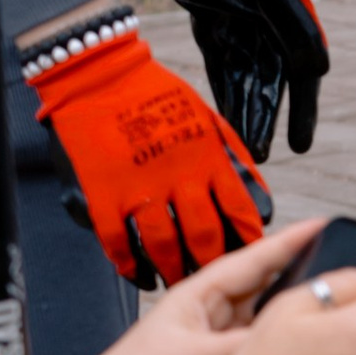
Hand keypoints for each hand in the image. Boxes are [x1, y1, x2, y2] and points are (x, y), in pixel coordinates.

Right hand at [30, 26, 270, 288]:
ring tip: (177, 281)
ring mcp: (138, 188)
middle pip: (204, 236)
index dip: (249, 239)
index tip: (255, 257)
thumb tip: (254, 193)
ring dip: (172, 270)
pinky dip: (128, 264)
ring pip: (162, 246)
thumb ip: (231, 157)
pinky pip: (118, 241)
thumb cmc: (157, 94)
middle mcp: (177, 178)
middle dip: (212, 262)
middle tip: (214, 278)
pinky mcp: (103, 194)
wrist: (100, 73)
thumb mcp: (207, 118)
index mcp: (207, 158)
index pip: (239, 209)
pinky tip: (138, 275)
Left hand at [64, 220, 330, 354]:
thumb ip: (250, 346)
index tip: (324, 224)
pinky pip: (261, 353)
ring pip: (268, 323)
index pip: (255, 258)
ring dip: (295, 321)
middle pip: (269, 289)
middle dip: (304, 281)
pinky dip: (282, 352)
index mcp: (200, 296)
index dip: (291, 242)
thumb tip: (295, 337)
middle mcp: (211, 314)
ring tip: (333, 315)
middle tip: (345, 276)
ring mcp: (216, 342)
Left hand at [158, 0, 328, 158]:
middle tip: (261, 157)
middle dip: (266, 119)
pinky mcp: (211, 22)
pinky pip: (217, 65)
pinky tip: (219, 117)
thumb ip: (292, 24)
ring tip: (240, 148)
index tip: (300, 145)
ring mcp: (241, 25)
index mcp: (293, 17)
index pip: (303, 75)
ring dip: (242, 111)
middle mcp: (270, 26)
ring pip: (242, 80)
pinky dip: (219, 90)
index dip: (302, 111)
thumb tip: (317, 71)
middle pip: (270, 84)